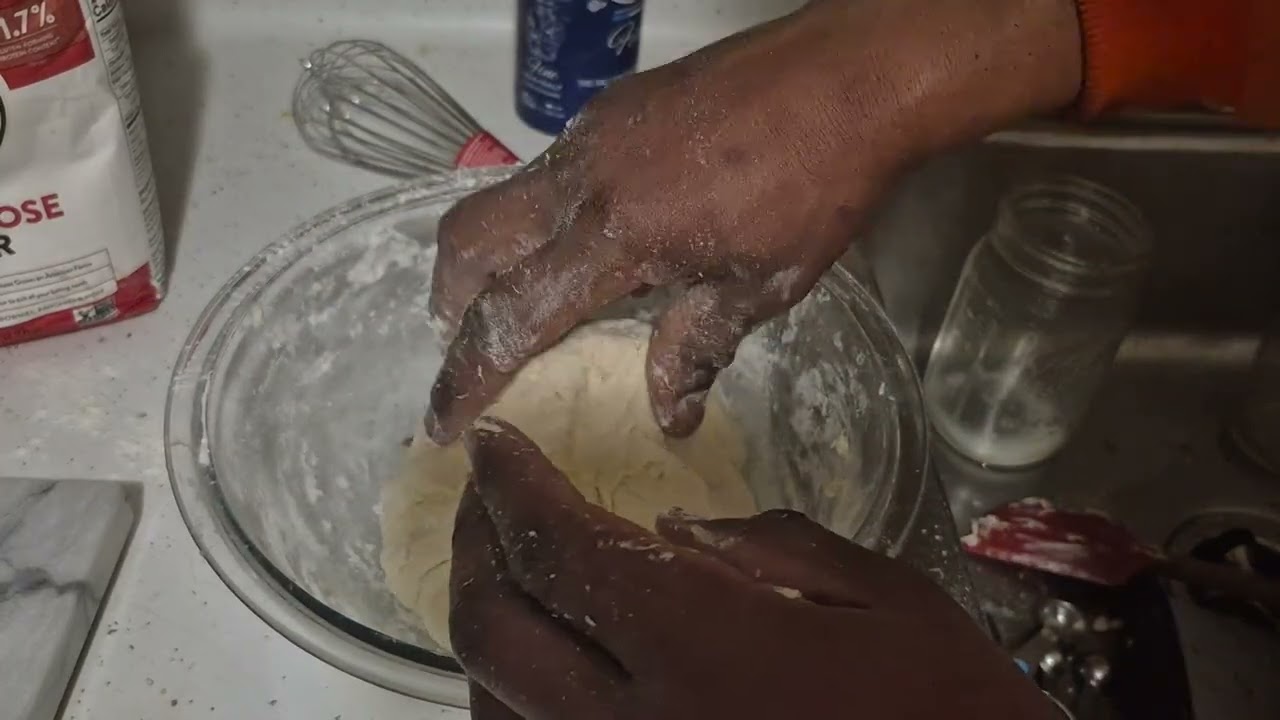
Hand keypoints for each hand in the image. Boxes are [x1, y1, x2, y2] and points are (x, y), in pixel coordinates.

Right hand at [426, 0, 1081, 442]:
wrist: (849, 76)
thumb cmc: (818, 187)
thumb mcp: (761, 286)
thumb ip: (696, 348)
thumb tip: (668, 414)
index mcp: (618, 235)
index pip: (513, 316)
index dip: (468, 376)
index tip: (440, 422)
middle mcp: (584, 179)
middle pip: (469, 241)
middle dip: (451, 303)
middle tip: (467, 347)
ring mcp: (592, 134)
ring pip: (501, 200)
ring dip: (489, 257)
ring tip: (520, 300)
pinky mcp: (612, 108)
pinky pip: (544, 172)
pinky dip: (536, 219)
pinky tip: (585, 240)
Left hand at [449, 418, 1058, 719]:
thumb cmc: (946, 707)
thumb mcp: (885, 600)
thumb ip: (775, 547)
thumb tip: (674, 525)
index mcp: (704, 649)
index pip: (561, 548)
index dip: (511, 483)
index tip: (494, 440)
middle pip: (495, 628)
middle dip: (476, 545)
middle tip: (493, 494)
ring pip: (492, 702)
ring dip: (488, 621)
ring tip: (511, 565)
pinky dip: (513, 693)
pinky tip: (548, 656)